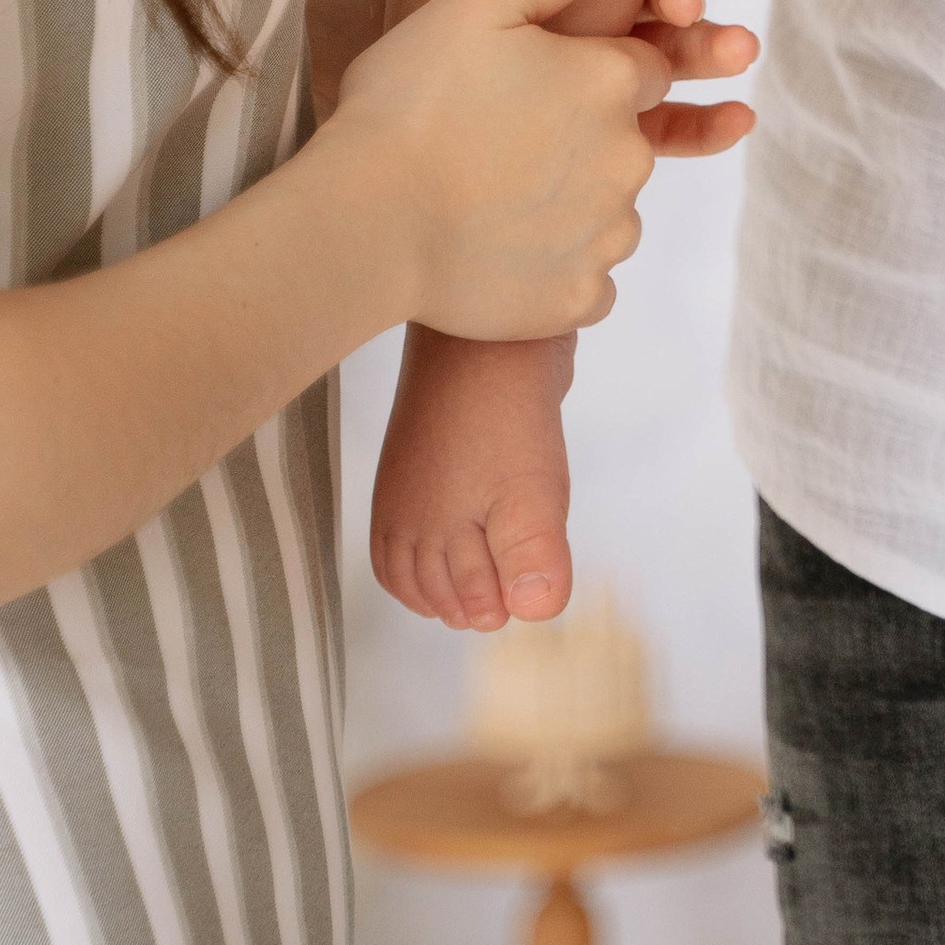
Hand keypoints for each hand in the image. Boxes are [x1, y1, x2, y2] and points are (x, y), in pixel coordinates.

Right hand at [328, 0, 746, 340]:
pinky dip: (553, 264)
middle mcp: (626, 158)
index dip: (597, 64)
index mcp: (612, 81)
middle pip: (627, 137)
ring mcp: (604, 235)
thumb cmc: (409, 101)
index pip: (647, 61)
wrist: (361, 226)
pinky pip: (584, 276)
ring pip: (610, 210)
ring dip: (571, 201)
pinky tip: (498, 246)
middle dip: (581, 134)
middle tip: (500, 137)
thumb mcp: (479, 1)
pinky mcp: (575, 298)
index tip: (541, 76)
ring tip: (491, 192)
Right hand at [371, 328, 576, 632]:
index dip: (499, 606)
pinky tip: (464, 547)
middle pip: (438, 588)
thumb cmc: (507, 417)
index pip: (459, 604)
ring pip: (422, 561)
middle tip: (512, 589)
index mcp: (426, 534)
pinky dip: (437, 549)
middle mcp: (410, 518)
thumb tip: (535, 613)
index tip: (525, 595)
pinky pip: (420, 526)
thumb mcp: (531, 495)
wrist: (487, 330)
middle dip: (477, 597)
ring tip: (492, 583)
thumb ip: (532, 559)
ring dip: (456, 578)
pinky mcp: (424, 461)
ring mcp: (411, 488)